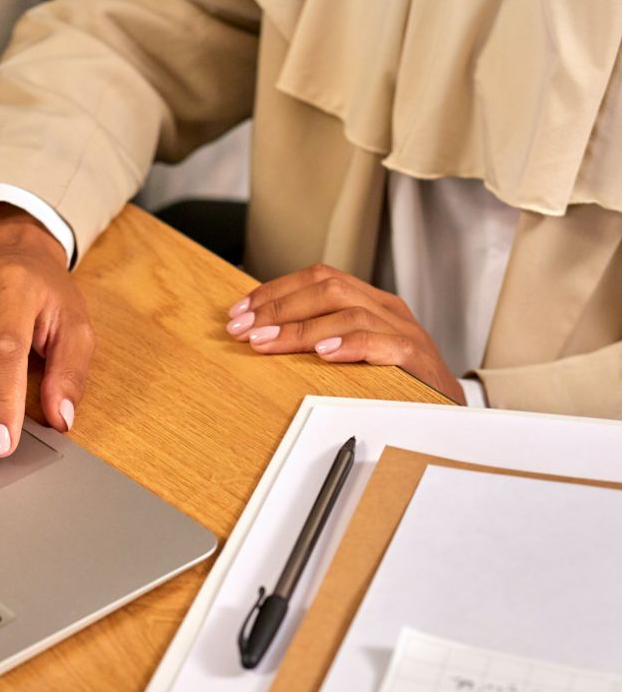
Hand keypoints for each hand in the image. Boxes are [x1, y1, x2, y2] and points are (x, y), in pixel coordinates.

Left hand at [224, 263, 463, 402]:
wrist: (451, 412)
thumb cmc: (398, 386)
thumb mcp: (356, 357)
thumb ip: (321, 341)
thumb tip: (264, 340)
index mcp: (370, 304)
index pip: (318, 279)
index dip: (275, 292)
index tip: (239, 311)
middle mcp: (386, 310)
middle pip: (328, 289)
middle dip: (278, 308)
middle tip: (242, 328)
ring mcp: (403, 332)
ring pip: (348, 313)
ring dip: (300, 328)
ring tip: (267, 342)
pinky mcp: (416, 358)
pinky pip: (382, 344)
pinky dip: (350, 345)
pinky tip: (323, 353)